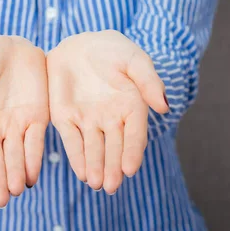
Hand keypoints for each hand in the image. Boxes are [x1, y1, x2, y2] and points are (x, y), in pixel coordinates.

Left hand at [46, 30, 168, 193]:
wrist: (79, 44)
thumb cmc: (112, 51)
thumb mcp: (133, 59)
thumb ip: (148, 80)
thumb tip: (163, 108)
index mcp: (132, 107)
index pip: (134, 135)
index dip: (132, 152)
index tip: (130, 169)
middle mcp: (111, 119)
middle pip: (114, 148)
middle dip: (112, 168)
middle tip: (110, 186)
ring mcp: (88, 121)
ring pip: (93, 149)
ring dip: (94, 167)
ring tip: (95, 184)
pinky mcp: (65, 119)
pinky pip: (71, 140)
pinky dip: (76, 157)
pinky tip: (81, 173)